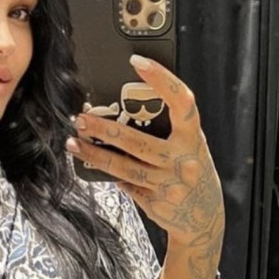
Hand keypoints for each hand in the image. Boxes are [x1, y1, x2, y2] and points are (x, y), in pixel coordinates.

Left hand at [66, 57, 224, 278]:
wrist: (204, 217)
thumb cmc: (191, 172)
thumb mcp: (190, 147)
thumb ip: (168, 130)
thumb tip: (126, 108)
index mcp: (193, 138)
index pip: (181, 102)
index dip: (161, 79)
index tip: (137, 61)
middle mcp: (183, 161)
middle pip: (138, 141)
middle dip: (105, 129)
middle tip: (81, 118)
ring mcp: (170, 185)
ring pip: (124, 167)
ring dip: (96, 154)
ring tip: (74, 143)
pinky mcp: (156, 203)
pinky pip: (126, 185)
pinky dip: (110, 175)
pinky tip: (94, 165)